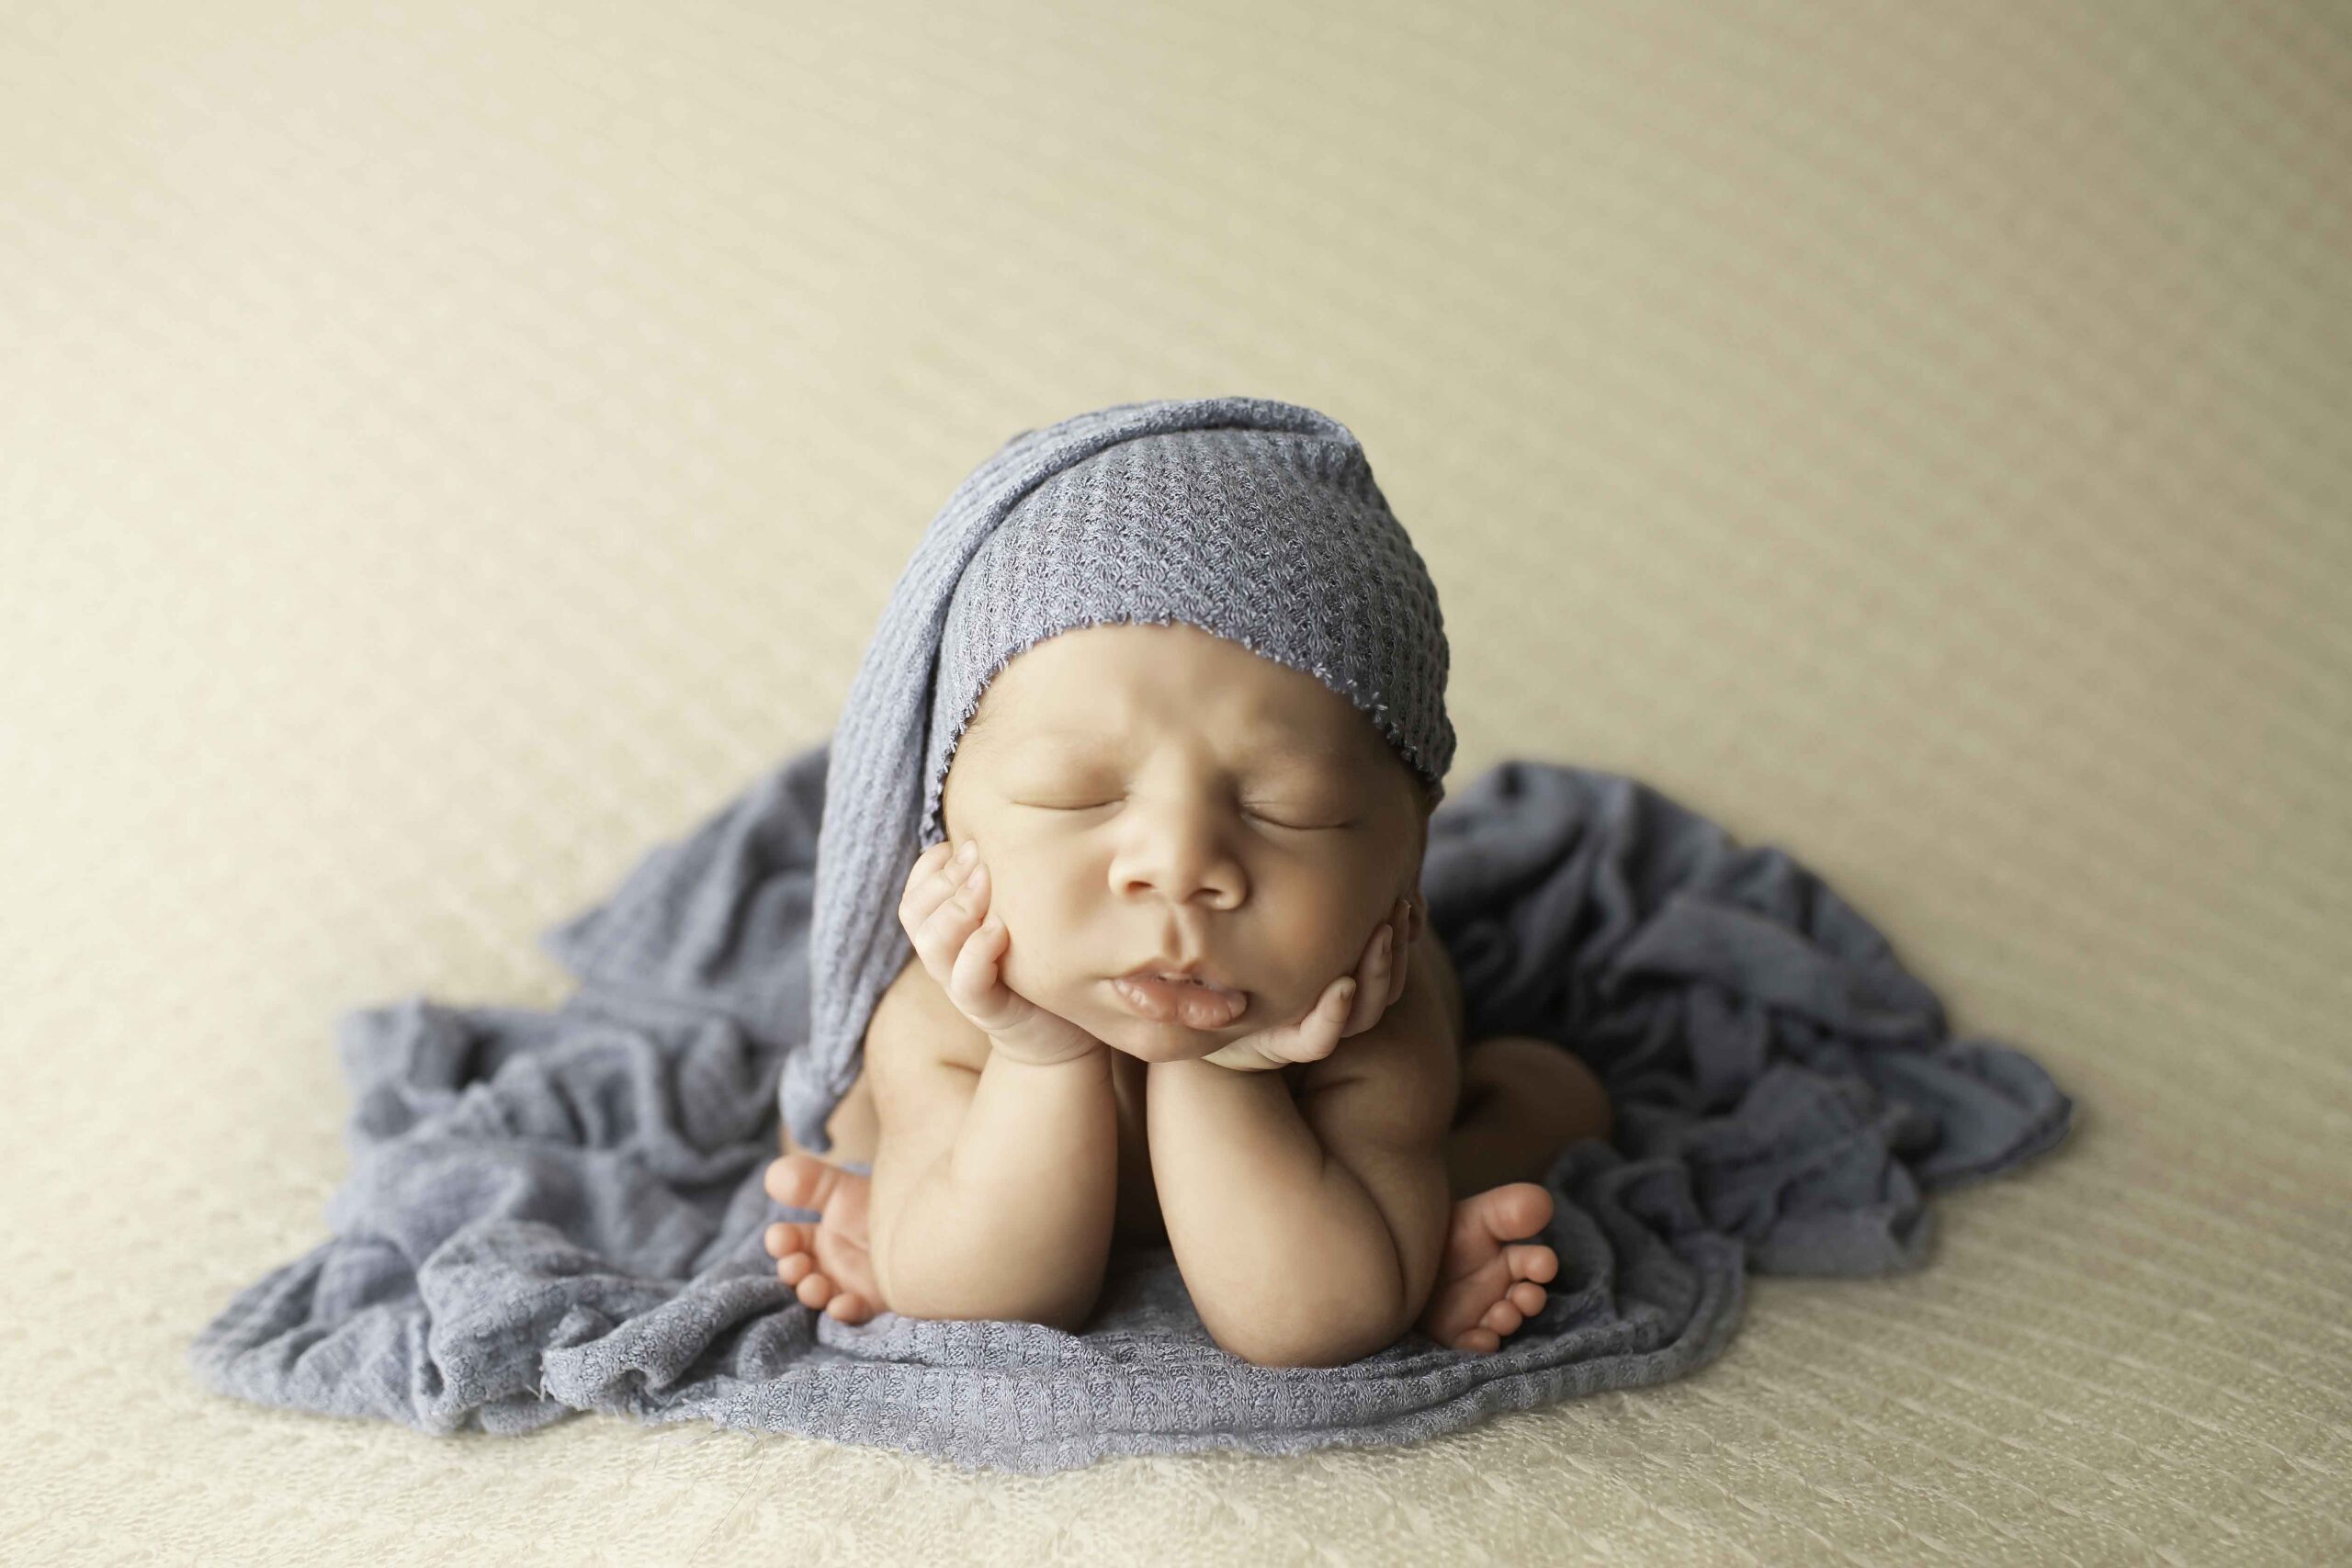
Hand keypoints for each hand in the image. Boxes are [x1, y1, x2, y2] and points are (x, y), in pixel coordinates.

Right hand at [898, 838, 1103, 1066]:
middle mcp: (946, 957)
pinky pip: (966, 981)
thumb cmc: (1040, 964)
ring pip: (931, 942)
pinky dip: (977, 951)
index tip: (966, 843)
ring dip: (958, 907)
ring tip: (989, 885)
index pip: (913, 892)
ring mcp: (962, 984)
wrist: (1060, 1035)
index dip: (930, 865)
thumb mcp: (1017, 913)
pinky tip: (1001, 930)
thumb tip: (1003, 827)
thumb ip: (1001, 881)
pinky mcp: (989, 1010)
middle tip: (982, 856)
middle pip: (913, 911)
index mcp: (947, 932)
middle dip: (944, 877)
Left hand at [1198, 895, 1420, 1072]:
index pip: (1391, 957)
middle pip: (1386, 984)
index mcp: (1336, 968)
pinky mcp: (1279, 1046)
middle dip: (1398, 948)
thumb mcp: (1269, 904)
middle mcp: (1329, 1001)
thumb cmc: (1223, 940)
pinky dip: (1334, 1016)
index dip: (1407, 933)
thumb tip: (1348, 850)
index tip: (1413, 901)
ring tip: (1381, 934)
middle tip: (1399, 908)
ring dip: (1377, 973)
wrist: (1180, 991)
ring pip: (1365, 1011)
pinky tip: (1342, 986)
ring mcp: (1308, 1025)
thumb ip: (1311, 887)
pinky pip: (1317, 1039)